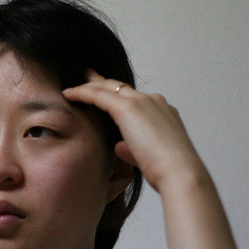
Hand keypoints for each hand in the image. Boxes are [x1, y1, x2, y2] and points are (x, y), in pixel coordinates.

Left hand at [62, 70, 206, 192]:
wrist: (179, 171)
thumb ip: (131, 149)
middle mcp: (153, 101)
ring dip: (89, 86)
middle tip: (88, 77)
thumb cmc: (167, 170)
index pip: (135, 98)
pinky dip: (83, 93)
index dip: (118, 95)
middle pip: (121, 88)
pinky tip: (69, 94)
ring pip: (109, 88)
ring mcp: (142, 102)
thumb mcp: (147, 157)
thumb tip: (119, 147)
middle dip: (102, 82)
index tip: (105, 93)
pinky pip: (99, 95)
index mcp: (162, 112)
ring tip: (73, 87)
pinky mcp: (129, 108)